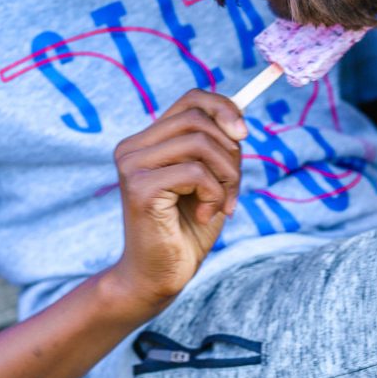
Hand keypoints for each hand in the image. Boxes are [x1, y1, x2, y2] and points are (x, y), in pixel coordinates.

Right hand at [106, 89, 245, 314]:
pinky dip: (214, 194)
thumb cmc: (187, 229)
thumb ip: (218, 148)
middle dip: (230, 152)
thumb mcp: (210, 180)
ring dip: (226, 175)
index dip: (223, 107)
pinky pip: (196, 173)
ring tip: (222, 205)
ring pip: (200, 143)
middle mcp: (132, 148)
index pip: (191, 99)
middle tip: (232, 188)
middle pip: (198, 119)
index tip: (243, 133)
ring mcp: (132, 166)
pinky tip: (206, 215)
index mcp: (146, 141)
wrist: (159, 277)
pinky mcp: (139, 188)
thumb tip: (240, 120)